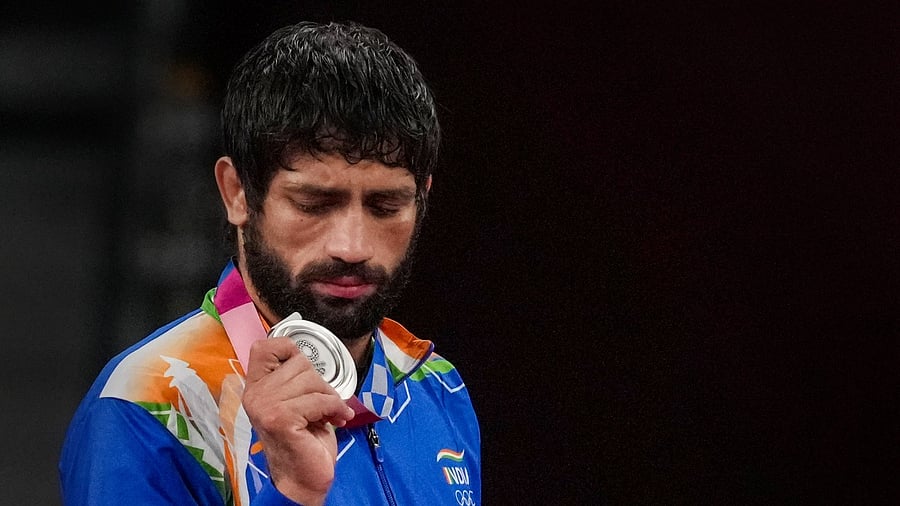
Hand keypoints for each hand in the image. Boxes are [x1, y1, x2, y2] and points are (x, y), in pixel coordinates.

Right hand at [242, 337, 355, 505]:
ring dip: (329, 398)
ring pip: (312, 380)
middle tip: (323, 404)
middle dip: (320, 383)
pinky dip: (335, 409)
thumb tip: (308, 356)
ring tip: (328, 415)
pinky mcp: (280, 419)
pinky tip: (336, 420)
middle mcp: (255, 395)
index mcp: (255, 387)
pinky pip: (319, 400)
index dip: (290, 350)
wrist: (303, 479)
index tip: (307, 372)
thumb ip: (294, 380)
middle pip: (299, 363)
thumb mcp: (296, 402)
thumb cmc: (304, 440)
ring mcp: (265, 406)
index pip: (265, 347)